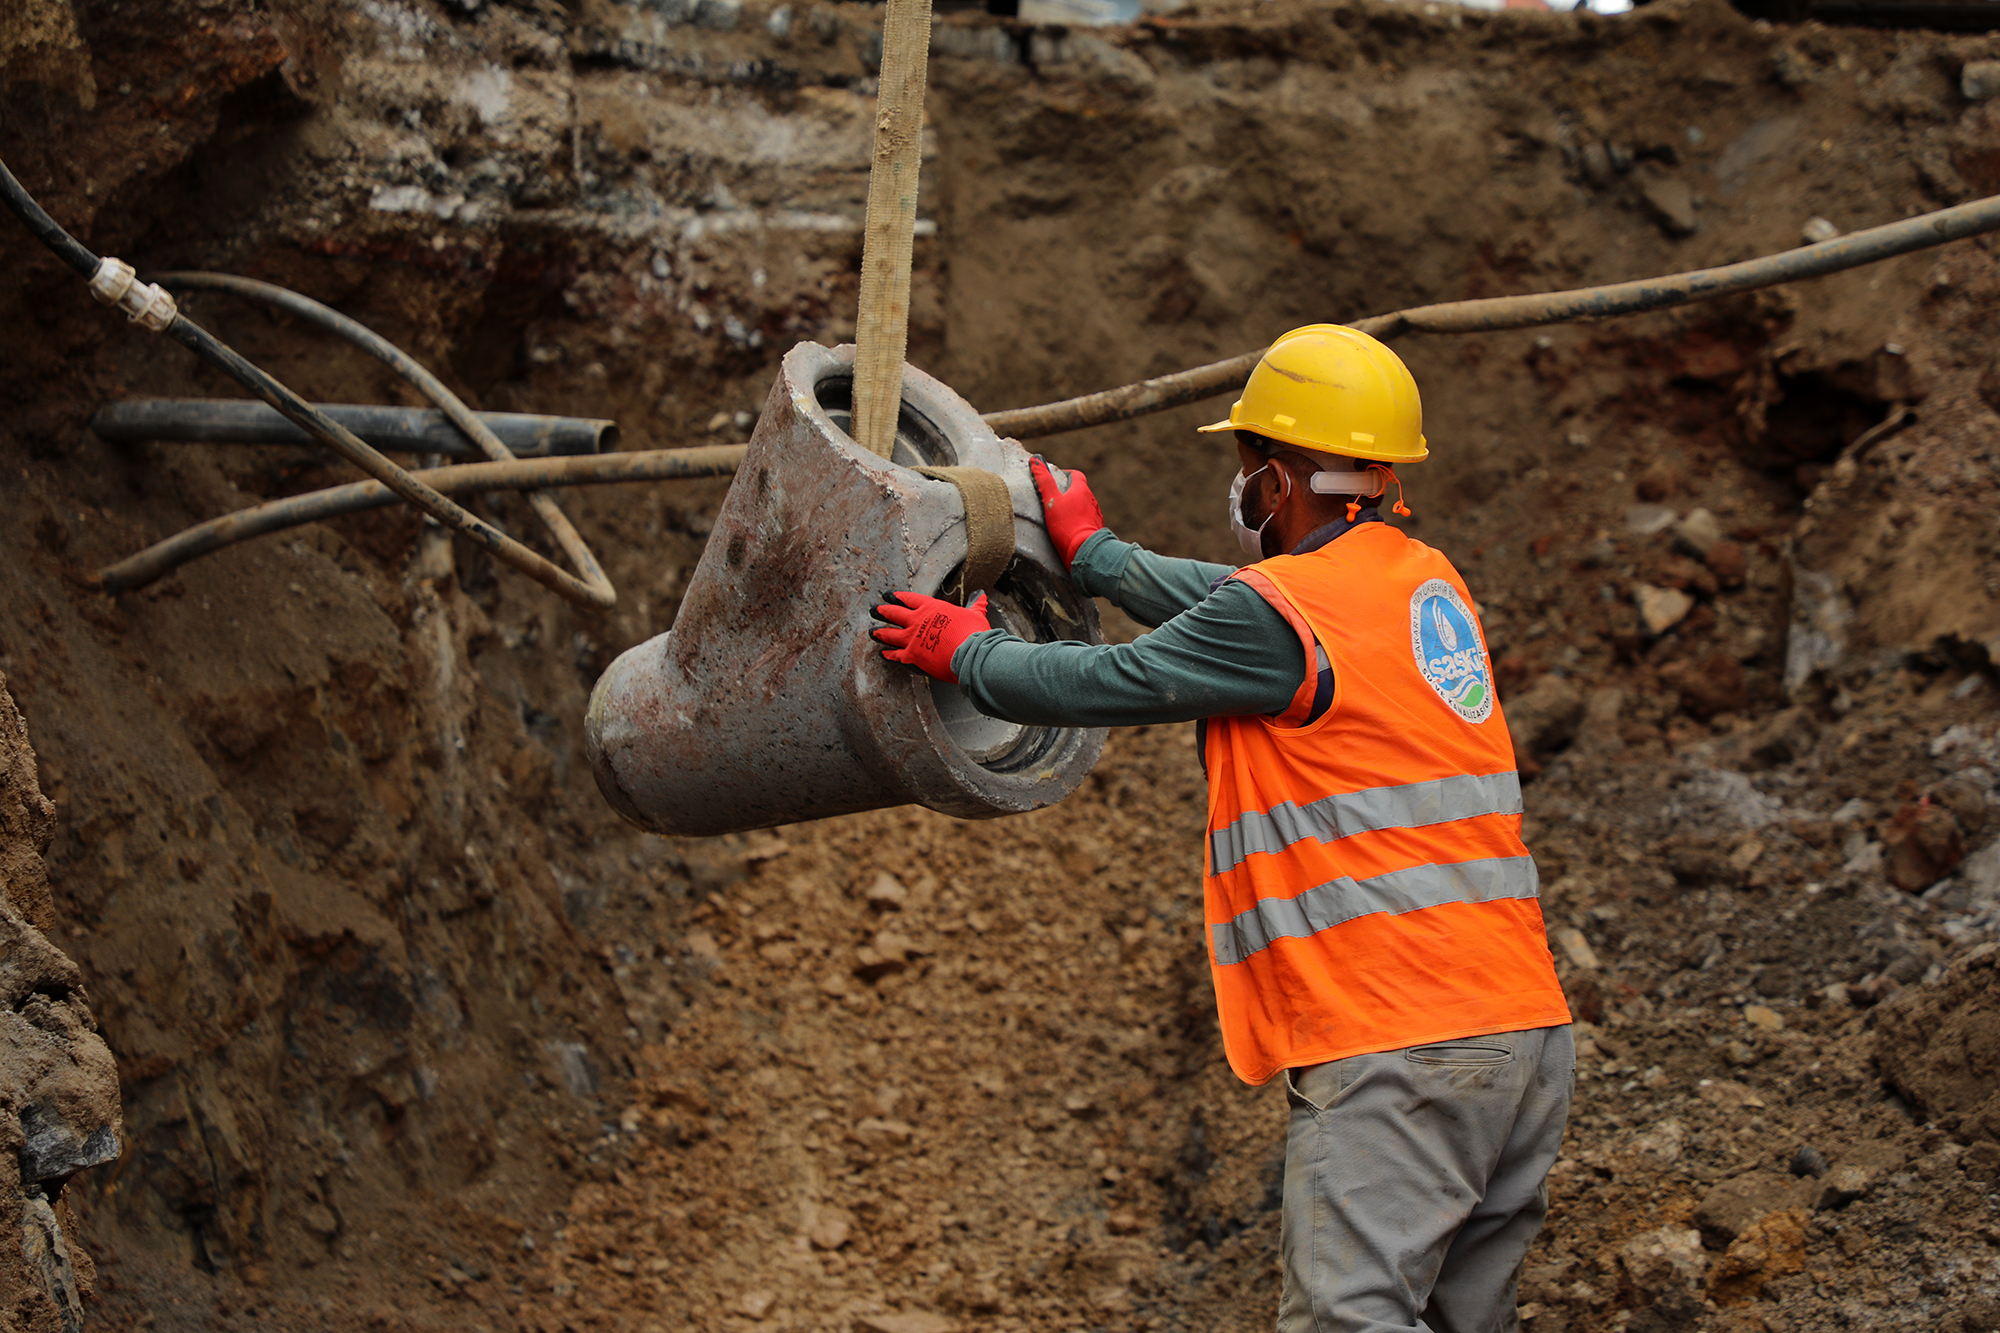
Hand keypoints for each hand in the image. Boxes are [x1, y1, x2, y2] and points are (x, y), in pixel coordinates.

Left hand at [871, 591, 992, 683]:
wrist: (969, 654)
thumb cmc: (973, 634)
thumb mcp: (975, 615)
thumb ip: (975, 605)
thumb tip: (980, 595)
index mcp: (931, 608)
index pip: (910, 599)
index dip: (897, 596)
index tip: (888, 595)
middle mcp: (917, 621)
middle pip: (894, 613)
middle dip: (883, 611)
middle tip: (873, 610)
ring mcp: (912, 639)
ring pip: (890, 634)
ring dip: (880, 632)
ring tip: (871, 632)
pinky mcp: (911, 656)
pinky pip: (895, 655)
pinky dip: (889, 654)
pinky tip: (883, 654)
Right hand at [1029, 456, 1104, 569]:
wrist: (1085, 551)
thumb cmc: (1067, 525)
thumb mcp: (1051, 501)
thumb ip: (1044, 481)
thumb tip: (1036, 460)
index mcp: (1081, 490)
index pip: (1076, 475)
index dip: (1066, 475)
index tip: (1056, 479)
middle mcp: (1091, 501)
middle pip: (1080, 491)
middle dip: (1069, 493)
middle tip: (1055, 500)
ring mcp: (1096, 516)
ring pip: (1084, 507)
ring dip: (1075, 509)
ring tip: (1061, 516)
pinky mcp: (1096, 530)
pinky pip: (1087, 522)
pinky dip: (1079, 522)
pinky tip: (1070, 530)